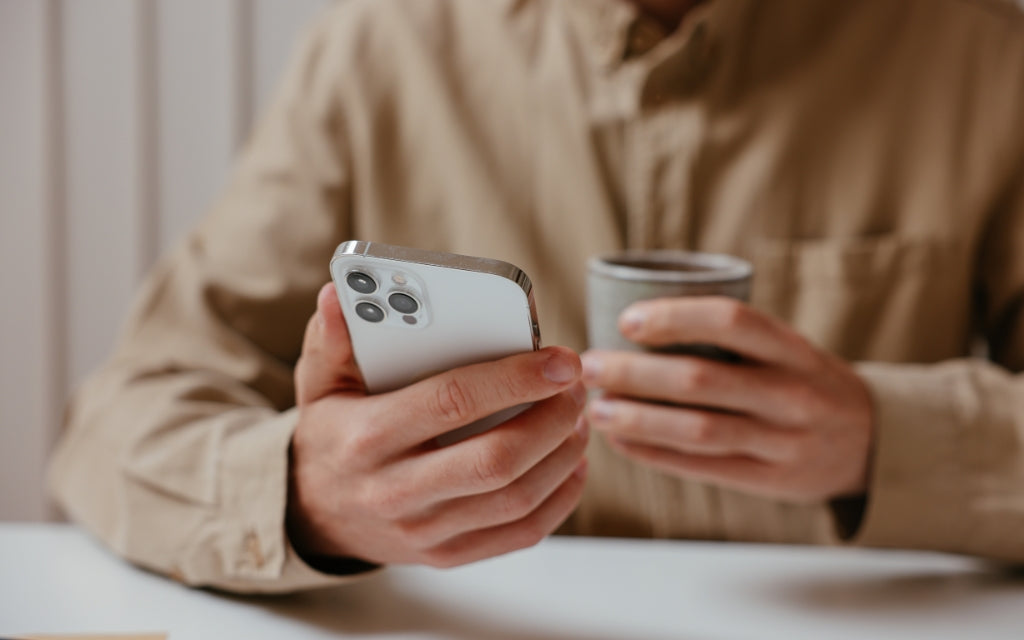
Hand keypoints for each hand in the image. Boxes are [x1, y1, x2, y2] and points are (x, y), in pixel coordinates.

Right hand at [286, 283, 588, 567]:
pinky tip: (572, 463)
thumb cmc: (331, 435)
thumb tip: (336, 297)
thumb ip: (332, 340)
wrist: (313, 514)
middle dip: (552, 419)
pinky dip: (560, 499)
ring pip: (517, 499)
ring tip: (578, 417)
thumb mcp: (319, 384)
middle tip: (576, 386)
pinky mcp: (447, 554)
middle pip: (496, 459)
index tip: (559, 359)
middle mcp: (396, 490)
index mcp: (368, 437)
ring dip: (563, 455)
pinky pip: (520, 533)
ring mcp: (424, 530)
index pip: (452, 402)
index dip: (514, 378)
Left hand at [580, 297, 873, 501]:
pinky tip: (621, 441)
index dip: (674, 317)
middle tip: (590, 366)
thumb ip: (731, 336)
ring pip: (697, 430)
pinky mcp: (769, 480)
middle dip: (634, 373)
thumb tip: (633, 320)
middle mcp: (791, 394)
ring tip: (596, 409)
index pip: (731, 320)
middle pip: (700, 380)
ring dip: (636, 419)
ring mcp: (782, 441)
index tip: (627, 320)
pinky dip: (654, 454)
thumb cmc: (804, 382)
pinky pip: (702, 467)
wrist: (871, 442)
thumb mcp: (786, 348)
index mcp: (792, 349)